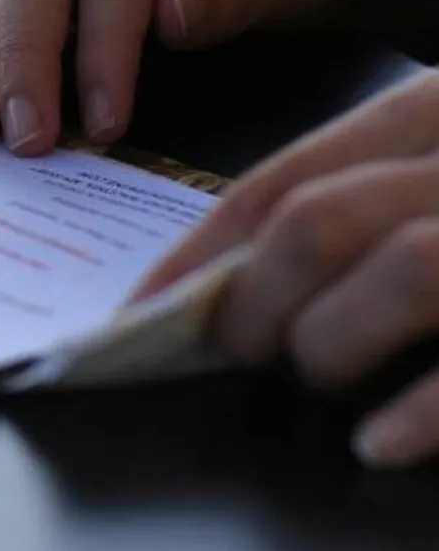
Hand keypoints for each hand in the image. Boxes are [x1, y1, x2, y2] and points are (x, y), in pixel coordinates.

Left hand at [132, 72, 438, 467]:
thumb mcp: (438, 161)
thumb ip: (364, 197)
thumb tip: (235, 277)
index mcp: (432, 110)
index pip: (280, 178)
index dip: (197, 250)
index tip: (142, 306)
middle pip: (318, 223)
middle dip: (250, 302)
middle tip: (230, 352)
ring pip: (394, 266)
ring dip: (327, 342)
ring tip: (314, 379)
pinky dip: (422, 406)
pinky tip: (377, 440)